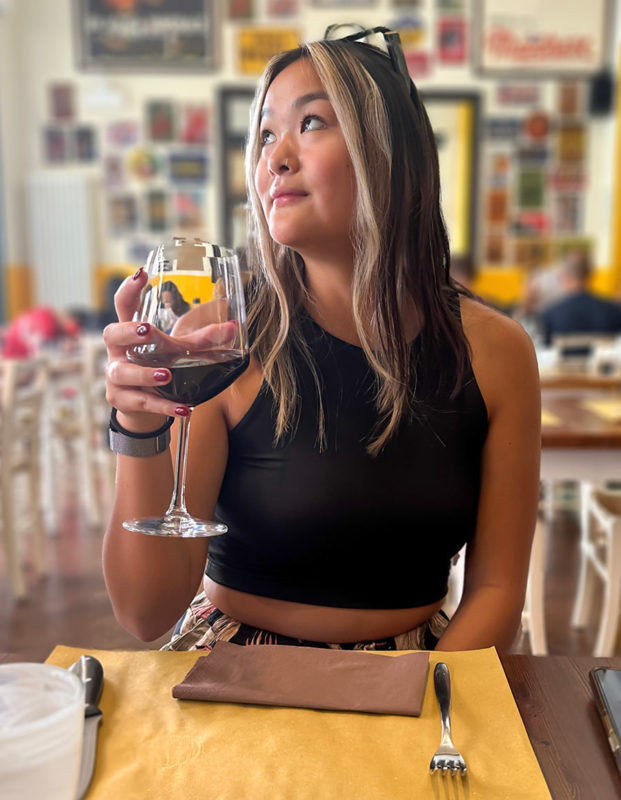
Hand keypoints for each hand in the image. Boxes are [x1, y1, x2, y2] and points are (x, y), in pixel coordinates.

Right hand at [104, 269, 238, 432]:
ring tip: (166, 375)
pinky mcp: (121, 399)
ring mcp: (116, 375)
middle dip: (127, 331)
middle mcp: (119, 351)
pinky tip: (182, 409)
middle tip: (147, 330)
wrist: (142, 406)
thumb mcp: (180, 351)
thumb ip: (203, 339)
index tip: (141, 274)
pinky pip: (141, 402)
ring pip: (123, 372)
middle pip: (111, 334)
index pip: (123, 305)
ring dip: (144, 374)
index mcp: (130, 331)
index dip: (129, 289)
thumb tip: (232, 327)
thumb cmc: (159, 366)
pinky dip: (163, 407)